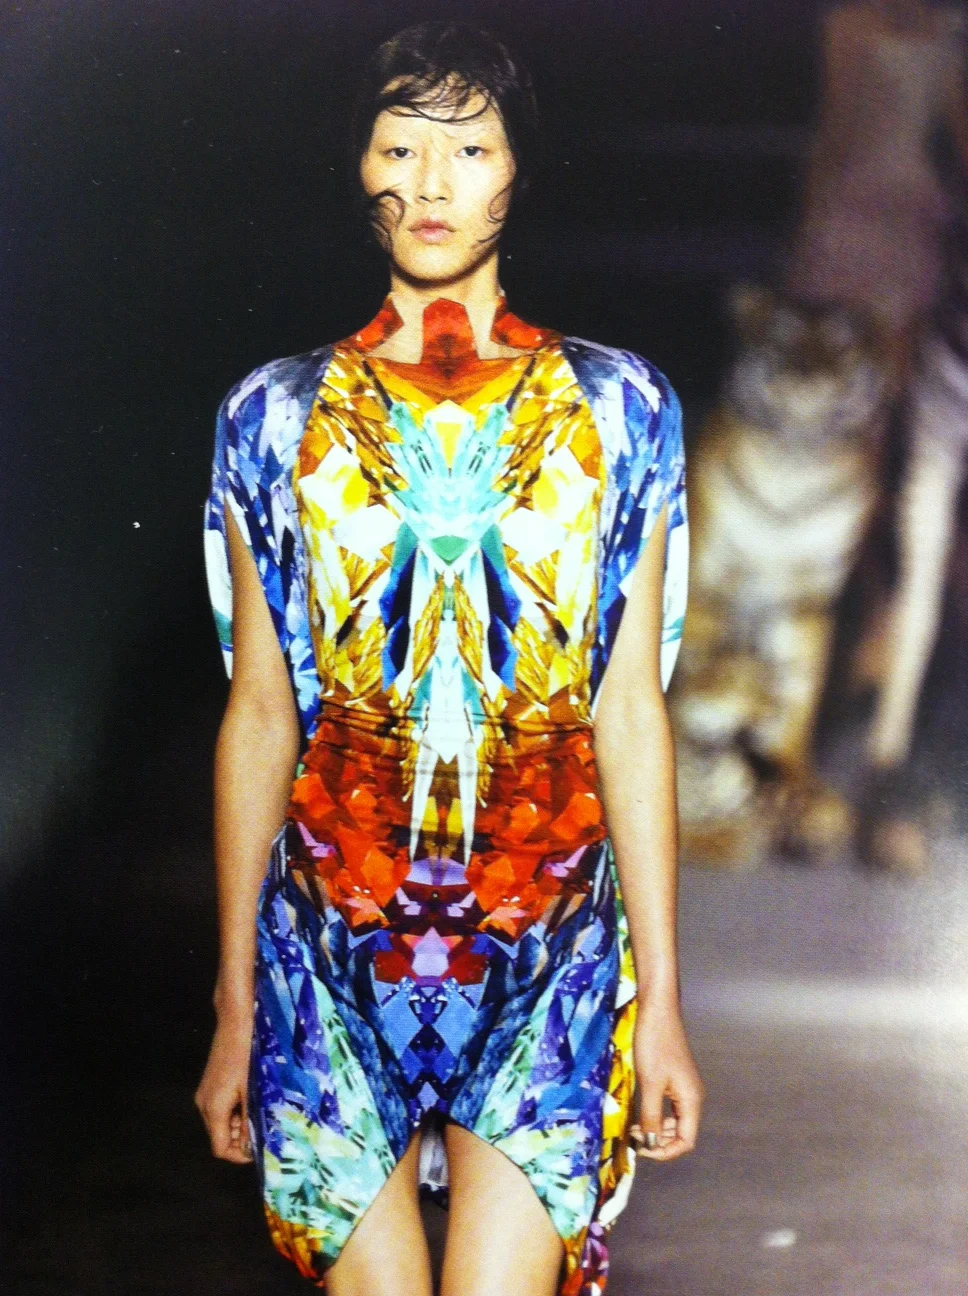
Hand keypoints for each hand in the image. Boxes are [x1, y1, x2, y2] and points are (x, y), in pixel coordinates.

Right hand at [194, 1012, 254, 1163]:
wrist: (236, 1021)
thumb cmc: (247, 1054)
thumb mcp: (253, 1090)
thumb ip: (252, 1119)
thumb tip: (256, 1145)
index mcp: (212, 1109)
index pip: (220, 1149)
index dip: (240, 1156)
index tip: (261, 1150)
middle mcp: (203, 1104)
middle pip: (220, 1137)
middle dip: (242, 1140)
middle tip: (266, 1131)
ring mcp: (205, 1093)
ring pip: (221, 1123)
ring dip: (241, 1125)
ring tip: (262, 1114)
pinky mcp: (210, 1084)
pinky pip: (221, 1109)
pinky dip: (236, 1112)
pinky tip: (253, 1100)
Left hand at [629, 997, 704, 1161]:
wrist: (657, 1010)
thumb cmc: (654, 1043)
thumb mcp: (650, 1083)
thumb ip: (652, 1117)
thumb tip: (651, 1144)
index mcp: (691, 1100)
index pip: (686, 1141)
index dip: (664, 1151)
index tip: (641, 1148)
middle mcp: (692, 1097)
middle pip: (681, 1134)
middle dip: (659, 1141)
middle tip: (634, 1137)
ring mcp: (684, 1087)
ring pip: (675, 1121)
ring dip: (656, 1129)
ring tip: (634, 1127)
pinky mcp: (674, 1079)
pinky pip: (669, 1107)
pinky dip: (656, 1115)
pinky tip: (640, 1113)